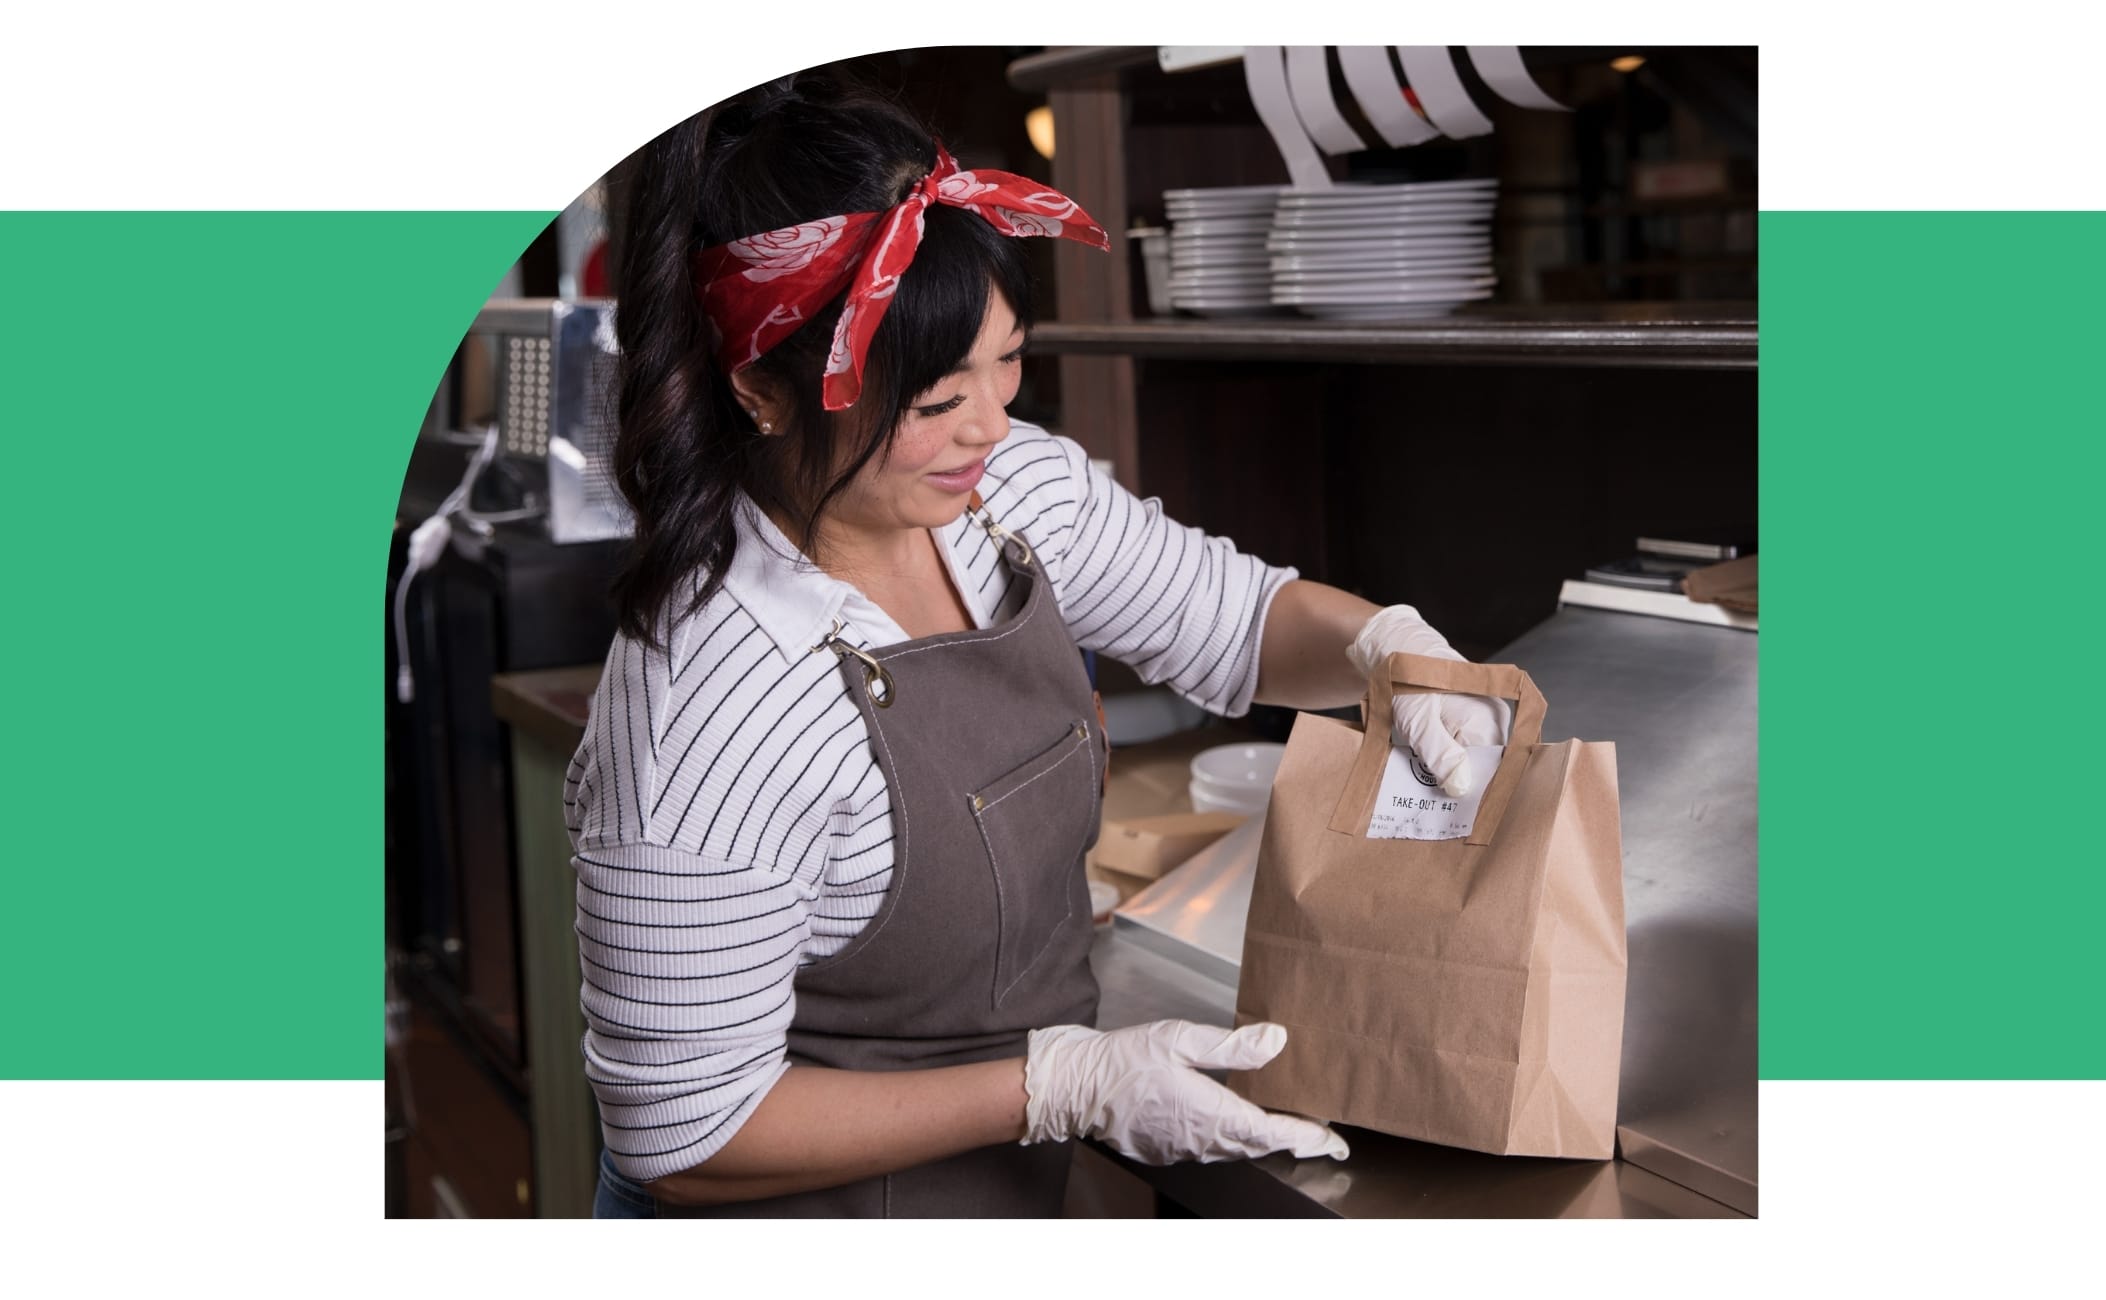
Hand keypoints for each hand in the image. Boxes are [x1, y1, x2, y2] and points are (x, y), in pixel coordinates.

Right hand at [1021, 1020, 1348, 1165]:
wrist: (1070, 1087)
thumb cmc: (1120, 1060)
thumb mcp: (1178, 1039)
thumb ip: (1231, 1046)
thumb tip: (1277, 1041)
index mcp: (1209, 1113)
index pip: (1271, 1133)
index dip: (1305, 1137)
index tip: (1332, 1141)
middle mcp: (1200, 1140)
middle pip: (1257, 1145)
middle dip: (1290, 1140)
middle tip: (1319, 1134)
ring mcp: (1181, 1149)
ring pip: (1234, 1149)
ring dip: (1262, 1140)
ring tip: (1285, 1126)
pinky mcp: (1164, 1149)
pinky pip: (1209, 1149)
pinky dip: (1232, 1139)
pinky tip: (1233, 1122)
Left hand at [1347, 605, 1511, 797]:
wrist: (1396, 651)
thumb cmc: (1407, 683)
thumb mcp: (1418, 722)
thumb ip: (1440, 755)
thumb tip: (1461, 789)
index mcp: (1488, 722)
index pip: (1492, 772)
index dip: (1473, 795)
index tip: (1454, 815)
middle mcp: (1492, 721)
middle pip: (1483, 767)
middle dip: (1459, 786)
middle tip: (1435, 807)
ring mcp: (1482, 720)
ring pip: (1471, 760)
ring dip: (1450, 774)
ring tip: (1428, 790)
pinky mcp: (1467, 720)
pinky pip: (1462, 748)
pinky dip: (1445, 760)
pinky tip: (1427, 770)